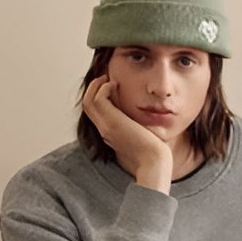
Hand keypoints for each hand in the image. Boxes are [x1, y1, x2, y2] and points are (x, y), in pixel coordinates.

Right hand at [82, 74, 172, 191]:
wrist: (153, 162)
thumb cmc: (152, 152)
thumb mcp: (141, 134)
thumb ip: (136, 124)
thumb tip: (144, 114)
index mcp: (109, 133)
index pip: (94, 112)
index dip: (98, 96)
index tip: (109, 85)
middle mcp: (103, 129)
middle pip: (87, 104)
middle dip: (94, 88)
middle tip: (106, 78)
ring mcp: (106, 126)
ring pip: (89, 101)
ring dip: (97, 86)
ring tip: (108, 78)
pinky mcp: (112, 123)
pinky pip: (97, 100)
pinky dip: (103, 88)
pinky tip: (114, 85)